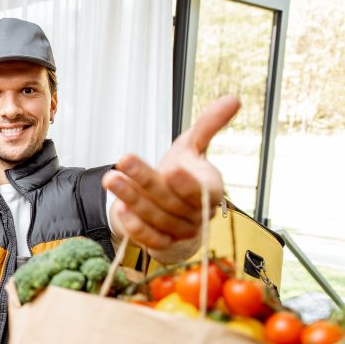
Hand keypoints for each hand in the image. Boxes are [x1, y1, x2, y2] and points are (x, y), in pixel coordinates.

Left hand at [103, 95, 239, 250]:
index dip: (187, 183)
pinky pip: (150, 239)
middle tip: (124, 160)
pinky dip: (135, 226)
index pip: (202, 191)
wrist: (171, 205)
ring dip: (132, 198)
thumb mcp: (193, 146)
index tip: (171, 168)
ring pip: (156, 217)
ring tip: (111, 178)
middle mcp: (197, 214)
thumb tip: (233, 98)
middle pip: (170, 200)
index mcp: (210, 191)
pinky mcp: (163, 244)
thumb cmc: (183, 172)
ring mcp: (180, 231)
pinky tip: (119, 208)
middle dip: (145, 180)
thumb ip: (209, 125)